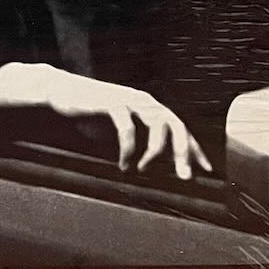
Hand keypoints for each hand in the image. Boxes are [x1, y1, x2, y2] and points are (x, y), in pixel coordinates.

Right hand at [0, 63, 211, 180]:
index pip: (180, 127)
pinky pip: (128, 129)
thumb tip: (162, 166)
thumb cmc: (92, 112)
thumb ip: (141, 141)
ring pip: (156, 126)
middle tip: (185, 176)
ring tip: (144, 171)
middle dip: (183, 152)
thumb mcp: (121, 129)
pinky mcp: (112, 102)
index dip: (195, 149)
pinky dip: (128, 151)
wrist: (61, 92)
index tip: (207, 170)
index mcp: (149, 106)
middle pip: (175, 125)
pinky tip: (123, 165)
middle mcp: (143, 100)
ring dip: (154, 153)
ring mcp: (128, 99)